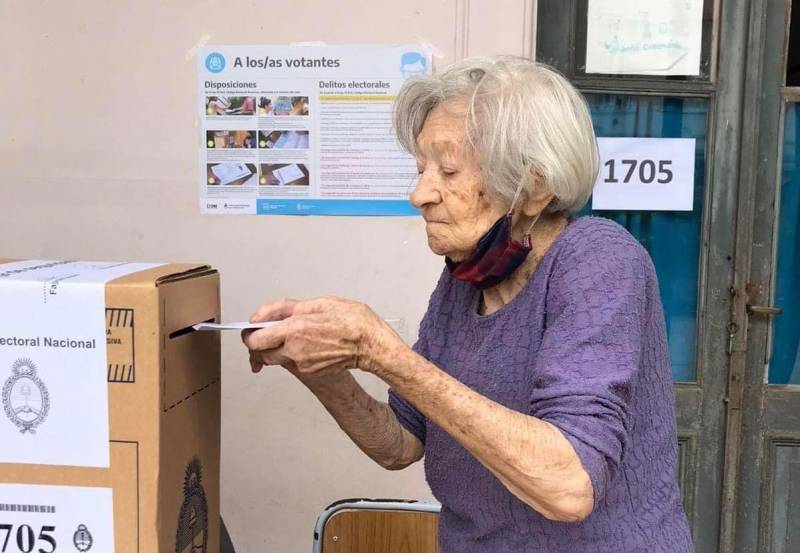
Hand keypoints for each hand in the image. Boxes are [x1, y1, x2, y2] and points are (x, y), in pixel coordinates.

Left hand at [241, 296, 399, 380]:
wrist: (371, 344)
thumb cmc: (351, 320)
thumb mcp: (318, 303)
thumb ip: (284, 308)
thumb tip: (260, 317)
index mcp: (294, 330)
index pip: (254, 340)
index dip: (249, 334)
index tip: (253, 328)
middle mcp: (294, 350)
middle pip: (260, 354)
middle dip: (259, 344)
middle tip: (266, 333)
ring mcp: (302, 364)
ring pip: (275, 359)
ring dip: (274, 349)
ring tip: (289, 336)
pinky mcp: (310, 372)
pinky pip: (291, 363)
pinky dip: (291, 354)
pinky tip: (306, 343)